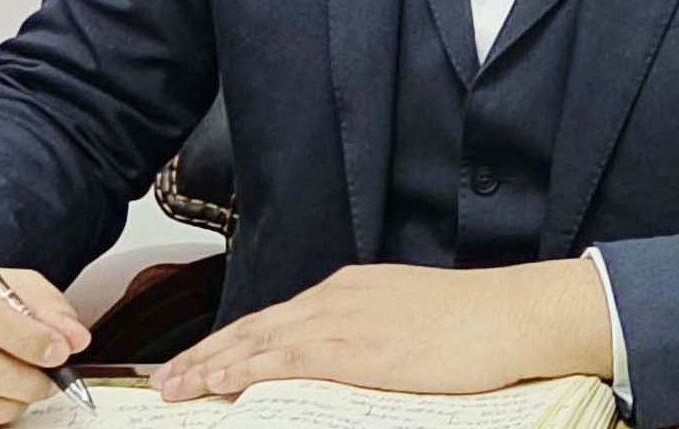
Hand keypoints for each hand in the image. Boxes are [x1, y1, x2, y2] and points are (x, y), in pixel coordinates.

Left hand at [152, 261, 610, 400]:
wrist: (513, 314)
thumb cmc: (475, 323)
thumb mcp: (410, 321)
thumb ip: (369, 337)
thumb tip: (343, 365)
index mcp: (350, 290)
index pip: (275, 319)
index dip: (232, 342)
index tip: (200, 362)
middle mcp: (338, 298)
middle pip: (255, 327)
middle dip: (206, 354)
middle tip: (165, 381)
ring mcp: (346, 320)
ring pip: (260, 342)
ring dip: (211, 365)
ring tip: (174, 388)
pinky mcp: (358, 348)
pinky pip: (288, 359)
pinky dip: (247, 369)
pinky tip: (219, 382)